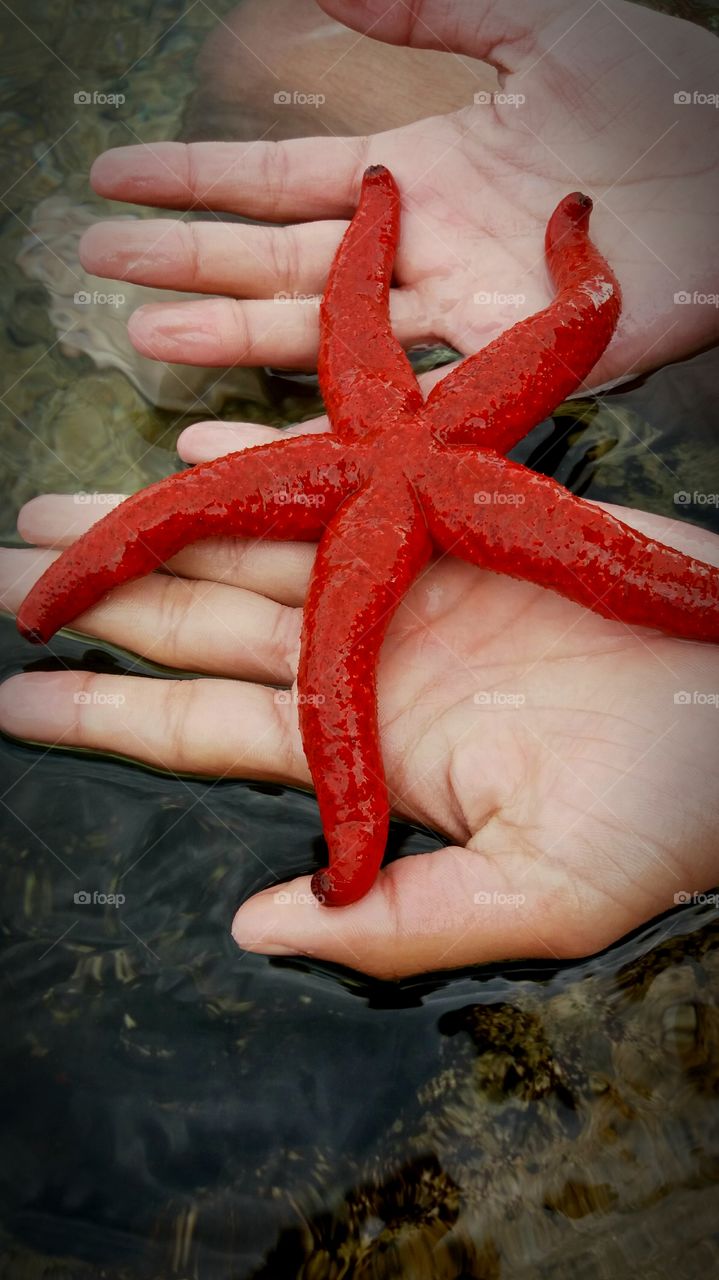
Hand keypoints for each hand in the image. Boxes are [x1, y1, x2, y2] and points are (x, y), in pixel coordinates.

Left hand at [2, 419, 718, 978]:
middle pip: (209, 629)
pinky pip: (349, 481)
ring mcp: (413, 587)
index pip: (210, 732)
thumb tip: (261, 926)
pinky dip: (277, 463)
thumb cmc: (661, 823)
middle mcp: (373, 663)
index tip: (14, 701)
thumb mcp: (534, 898)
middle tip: (5, 576)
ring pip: (259, 551)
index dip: (109, 715)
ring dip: (164, 526)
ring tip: (68, 514)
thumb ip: (397, 923)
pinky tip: (201, 446)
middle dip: (111, 603)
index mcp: (372, 751)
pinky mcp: (465, 523)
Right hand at [77, 0, 718, 387]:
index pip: (279, 177)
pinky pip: (392, 403)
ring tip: (145, 330)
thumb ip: (424, 7)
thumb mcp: (530, 23)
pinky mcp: (495, 373)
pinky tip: (248, 423)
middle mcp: (416, 254)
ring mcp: (451, 318)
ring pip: (316, 331)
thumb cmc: (651, 97)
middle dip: (185, 254)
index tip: (117, 175)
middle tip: (94, 257)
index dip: (196, 176)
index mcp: (417, 173)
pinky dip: (314, 417)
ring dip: (227, 330)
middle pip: (276, 256)